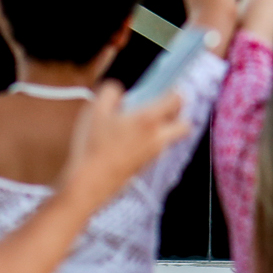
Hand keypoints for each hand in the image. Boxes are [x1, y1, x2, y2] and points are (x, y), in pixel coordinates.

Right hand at [56, 81, 188, 201]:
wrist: (88, 184)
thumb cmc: (92, 147)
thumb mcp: (95, 111)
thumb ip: (110, 93)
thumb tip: (118, 91)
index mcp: (149, 120)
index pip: (177, 100)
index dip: (173, 91)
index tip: (165, 89)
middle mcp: (158, 138)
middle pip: (184, 124)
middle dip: (176, 115)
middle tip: (159, 109)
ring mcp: (154, 154)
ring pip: (172, 139)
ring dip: (164, 130)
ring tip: (142, 125)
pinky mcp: (145, 167)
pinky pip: (158, 151)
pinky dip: (151, 144)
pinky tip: (130, 142)